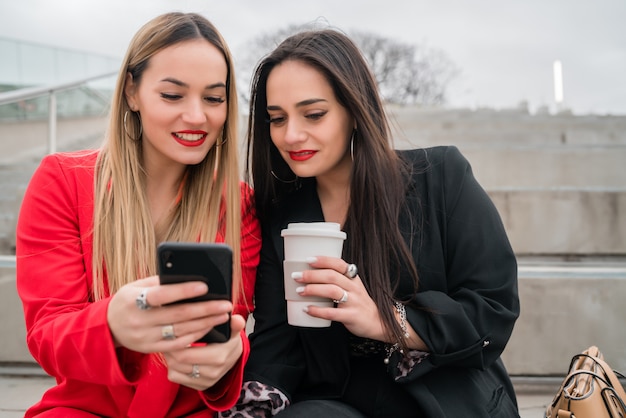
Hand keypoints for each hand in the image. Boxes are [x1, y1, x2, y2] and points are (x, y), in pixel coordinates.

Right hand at [107, 276, 233, 352]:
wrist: (108, 327)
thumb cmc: (128, 300)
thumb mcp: (136, 286)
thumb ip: (159, 282)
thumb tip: (188, 275)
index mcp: (133, 300)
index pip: (162, 295)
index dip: (183, 291)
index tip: (205, 286)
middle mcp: (139, 321)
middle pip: (178, 315)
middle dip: (205, 309)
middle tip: (226, 304)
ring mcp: (145, 338)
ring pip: (181, 331)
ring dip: (206, 323)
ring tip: (223, 315)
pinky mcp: (151, 349)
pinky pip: (178, 344)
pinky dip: (195, 335)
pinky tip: (209, 327)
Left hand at [163, 314, 246, 390]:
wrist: (233, 358)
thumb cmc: (228, 341)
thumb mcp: (233, 331)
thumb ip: (234, 325)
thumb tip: (237, 320)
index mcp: (219, 357)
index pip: (186, 354)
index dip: (175, 343)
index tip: (170, 332)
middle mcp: (212, 372)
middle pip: (179, 362)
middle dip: (169, 349)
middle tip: (166, 337)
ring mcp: (205, 381)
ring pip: (175, 370)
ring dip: (169, 357)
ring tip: (169, 344)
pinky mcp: (199, 386)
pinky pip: (175, 377)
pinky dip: (172, 367)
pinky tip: (174, 357)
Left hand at [292, 256, 386, 340]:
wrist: (378, 322)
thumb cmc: (359, 303)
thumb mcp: (353, 287)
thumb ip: (338, 279)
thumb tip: (310, 273)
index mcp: (353, 278)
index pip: (339, 264)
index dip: (324, 260)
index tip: (308, 260)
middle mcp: (354, 288)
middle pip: (332, 276)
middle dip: (312, 275)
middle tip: (297, 276)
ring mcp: (354, 302)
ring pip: (332, 291)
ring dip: (313, 289)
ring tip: (299, 291)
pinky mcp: (351, 316)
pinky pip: (332, 313)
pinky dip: (317, 311)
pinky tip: (307, 309)